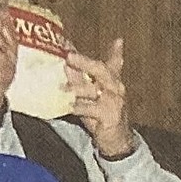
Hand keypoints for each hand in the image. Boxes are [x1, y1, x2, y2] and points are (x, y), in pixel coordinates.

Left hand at [65, 38, 133, 157]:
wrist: (117, 141)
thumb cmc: (101, 116)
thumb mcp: (90, 97)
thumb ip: (80, 80)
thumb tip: (66, 66)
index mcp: (113, 82)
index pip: (115, 63)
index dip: (116, 51)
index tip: (118, 40)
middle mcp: (116, 89)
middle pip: (102, 70)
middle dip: (85, 62)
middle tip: (70, 56)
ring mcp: (114, 102)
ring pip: (96, 90)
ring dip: (77, 87)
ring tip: (62, 87)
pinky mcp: (110, 116)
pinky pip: (93, 109)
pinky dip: (80, 107)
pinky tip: (70, 106)